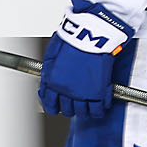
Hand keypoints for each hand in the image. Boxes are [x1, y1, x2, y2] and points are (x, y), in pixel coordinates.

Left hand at [37, 0, 132, 118]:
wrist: (90, 34)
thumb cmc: (72, 38)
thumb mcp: (51, 54)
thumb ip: (49, 70)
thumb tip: (47, 77)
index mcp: (52, 81)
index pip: (49, 103)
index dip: (53, 106)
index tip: (55, 106)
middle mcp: (66, 90)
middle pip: (66, 109)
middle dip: (68, 107)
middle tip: (72, 102)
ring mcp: (83, 93)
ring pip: (82, 112)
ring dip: (83, 110)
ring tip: (86, 105)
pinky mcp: (99, 92)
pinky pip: (98, 109)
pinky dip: (98, 110)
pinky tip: (99, 105)